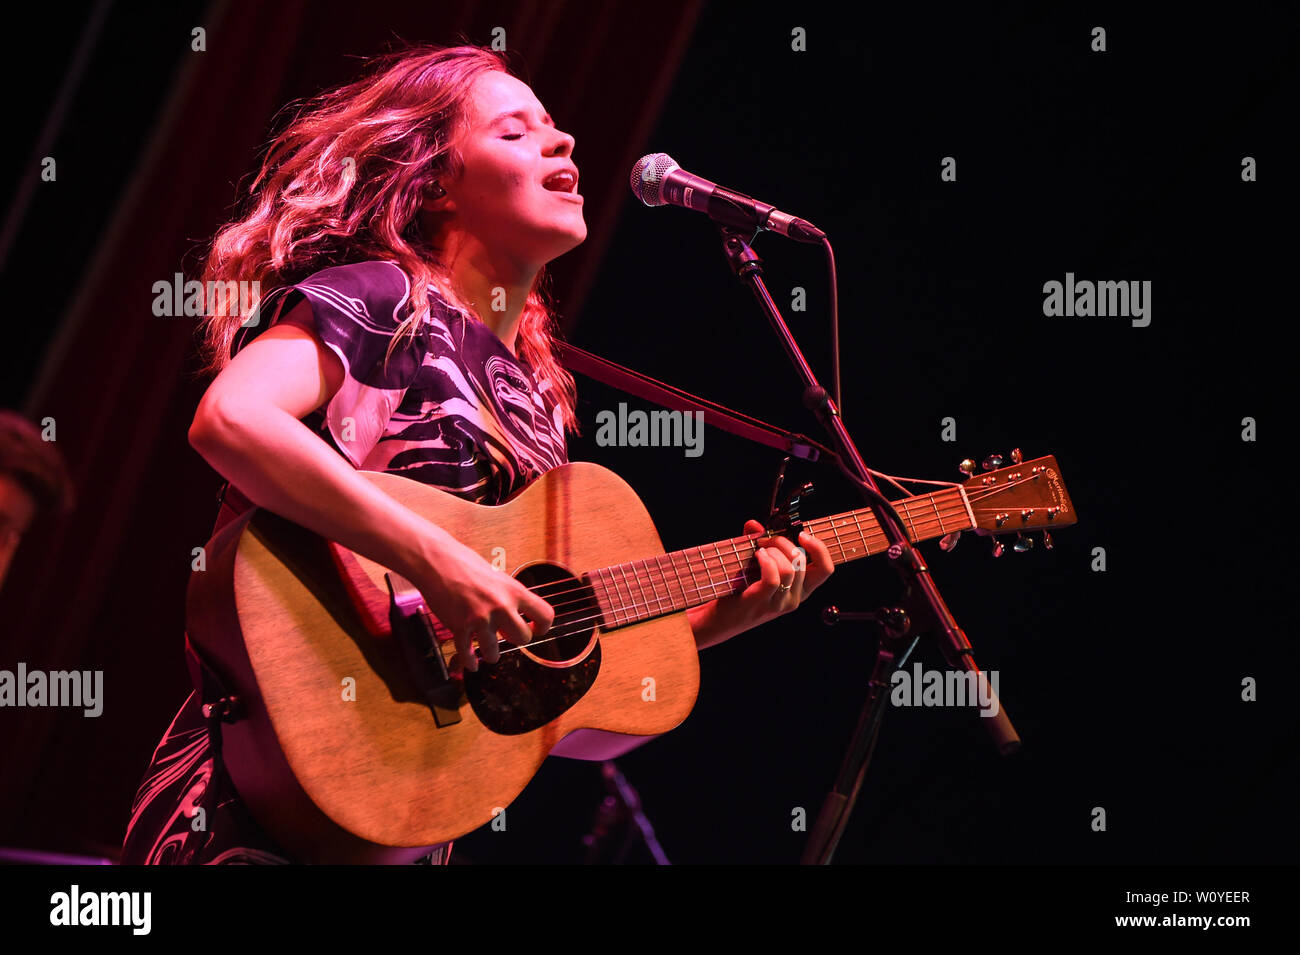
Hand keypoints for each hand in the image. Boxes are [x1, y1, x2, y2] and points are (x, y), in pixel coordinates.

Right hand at [411, 537, 553, 672]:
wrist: (436, 561)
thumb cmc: (464, 564)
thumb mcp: (496, 576)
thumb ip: (507, 595)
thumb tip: (516, 611)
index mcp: (514, 591)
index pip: (545, 614)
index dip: (542, 626)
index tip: (535, 629)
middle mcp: (501, 606)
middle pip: (523, 638)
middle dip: (516, 640)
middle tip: (508, 637)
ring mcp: (480, 618)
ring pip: (494, 653)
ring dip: (491, 655)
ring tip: (489, 653)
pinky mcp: (460, 626)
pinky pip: (467, 653)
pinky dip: (470, 662)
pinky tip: (472, 664)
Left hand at [702, 521, 834, 643]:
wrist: (720, 620)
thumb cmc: (739, 592)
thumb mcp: (756, 567)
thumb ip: (758, 543)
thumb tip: (754, 524)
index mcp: (801, 589)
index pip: (826, 569)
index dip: (819, 548)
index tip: (802, 535)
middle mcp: (795, 598)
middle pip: (803, 561)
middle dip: (783, 541)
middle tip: (765, 541)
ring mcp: (779, 603)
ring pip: (790, 568)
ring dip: (773, 551)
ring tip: (758, 552)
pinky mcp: (762, 602)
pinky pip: (774, 577)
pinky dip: (766, 561)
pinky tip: (756, 557)